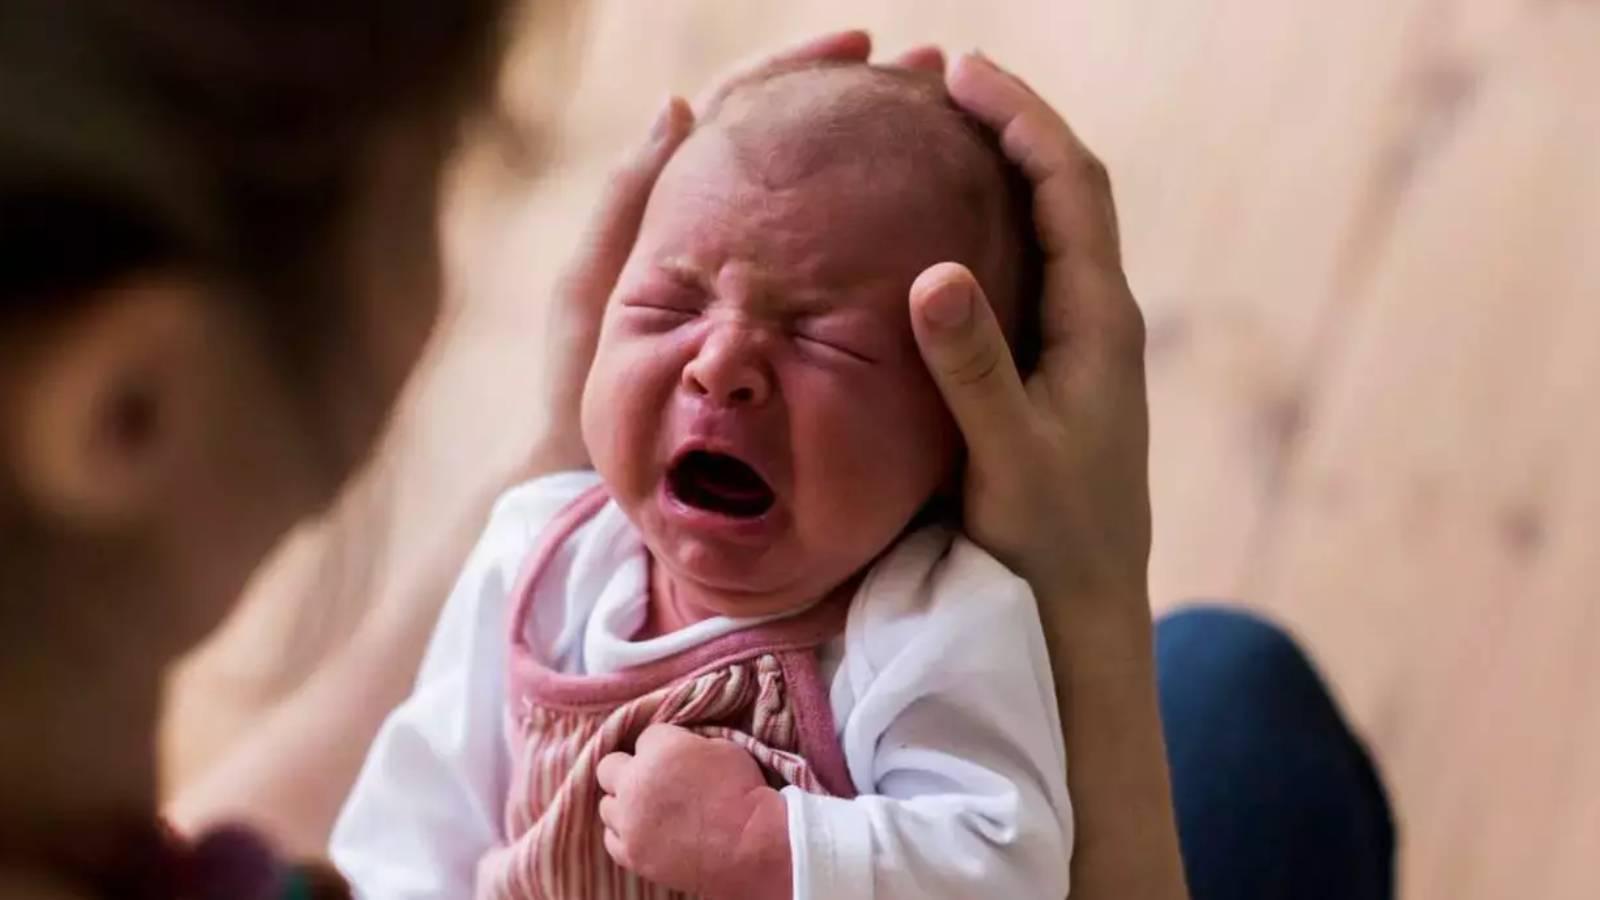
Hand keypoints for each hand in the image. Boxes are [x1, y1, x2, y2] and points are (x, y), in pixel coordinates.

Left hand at [526, 29, 935, 476]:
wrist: (621, 502)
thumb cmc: (590, 403)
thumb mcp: (594, 296)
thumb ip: (627, 205)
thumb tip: (681, 105)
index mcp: (693, 226)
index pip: (750, 122)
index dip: (802, 76)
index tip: (861, 47)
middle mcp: (746, 254)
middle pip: (810, 159)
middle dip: (869, 109)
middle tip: (931, 76)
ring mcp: (784, 305)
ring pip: (844, 220)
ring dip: (893, 166)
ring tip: (955, 130)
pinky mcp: (812, 352)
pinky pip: (859, 292)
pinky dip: (897, 249)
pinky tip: (948, 230)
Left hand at [596, 725, 790, 899]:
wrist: (752, 847)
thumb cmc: (744, 794)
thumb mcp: (723, 748)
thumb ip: (688, 744)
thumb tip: (678, 748)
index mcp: (660, 750)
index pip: (646, 736)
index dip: (664, 745)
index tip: (679, 757)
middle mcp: (635, 783)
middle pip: (609, 767)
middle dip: (629, 769)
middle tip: (653, 779)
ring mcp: (629, 822)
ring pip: (607, 805)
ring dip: (625, 803)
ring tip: (650, 810)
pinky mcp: (632, 854)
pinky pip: (612, 838)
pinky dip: (626, 834)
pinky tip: (647, 832)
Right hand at [909, 53, 1150, 612]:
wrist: (1083, 616)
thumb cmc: (1051, 544)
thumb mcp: (1008, 458)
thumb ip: (973, 369)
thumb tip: (934, 272)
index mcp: (1099, 322)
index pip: (1070, 186)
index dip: (1021, 118)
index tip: (961, 71)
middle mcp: (1098, 321)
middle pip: (1064, 191)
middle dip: (1010, 125)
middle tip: (939, 81)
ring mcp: (1078, 348)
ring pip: (1045, 231)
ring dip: (1000, 172)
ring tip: (935, 135)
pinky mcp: (1052, 376)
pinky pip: (1024, 275)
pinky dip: (986, 231)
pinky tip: (937, 236)